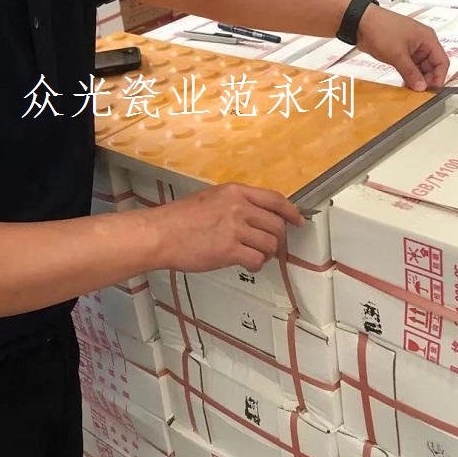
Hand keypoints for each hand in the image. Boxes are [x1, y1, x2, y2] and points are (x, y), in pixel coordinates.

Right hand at [150, 183, 304, 274]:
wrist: (160, 234)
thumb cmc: (178, 219)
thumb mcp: (211, 198)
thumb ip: (235, 203)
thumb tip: (255, 216)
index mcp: (235, 192)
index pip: (275, 199)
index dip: (291, 212)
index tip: (297, 221)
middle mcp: (239, 207)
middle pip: (277, 224)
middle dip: (278, 239)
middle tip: (270, 246)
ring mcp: (235, 228)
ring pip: (270, 244)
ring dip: (267, 253)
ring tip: (254, 256)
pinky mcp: (230, 250)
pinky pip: (257, 259)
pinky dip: (256, 265)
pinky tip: (246, 264)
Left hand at [356, 6, 449, 91]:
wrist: (361, 22)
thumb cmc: (382, 30)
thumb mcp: (397, 54)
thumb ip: (411, 73)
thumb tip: (421, 88)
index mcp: (428, 39)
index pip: (442, 62)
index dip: (439, 77)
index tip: (432, 91)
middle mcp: (423, 43)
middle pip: (432, 66)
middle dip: (427, 80)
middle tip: (419, 94)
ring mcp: (412, 48)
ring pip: (421, 68)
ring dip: (417, 79)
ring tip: (410, 92)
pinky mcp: (401, 52)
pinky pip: (410, 67)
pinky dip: (409, 76)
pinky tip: (404, 85)